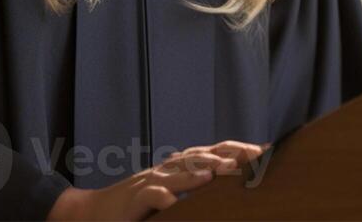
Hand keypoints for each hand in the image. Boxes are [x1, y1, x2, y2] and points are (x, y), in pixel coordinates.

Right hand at [46, 140, 269, 220]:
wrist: (96, 213)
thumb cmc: (139, 205)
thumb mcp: (172, 193)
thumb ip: (196, 185)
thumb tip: (231, 179)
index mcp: (179, 167)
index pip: (213, 151)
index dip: (238, 149)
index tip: (265, 150)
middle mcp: (167, 170)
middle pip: (201, 156)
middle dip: (228, 155)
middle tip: (254, 157)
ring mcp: (150, 182)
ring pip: (178, 172)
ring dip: (200, 170)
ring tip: (221, 171)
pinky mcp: (134, 201)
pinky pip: (150, 197)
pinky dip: (163, 197)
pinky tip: (175, 202)